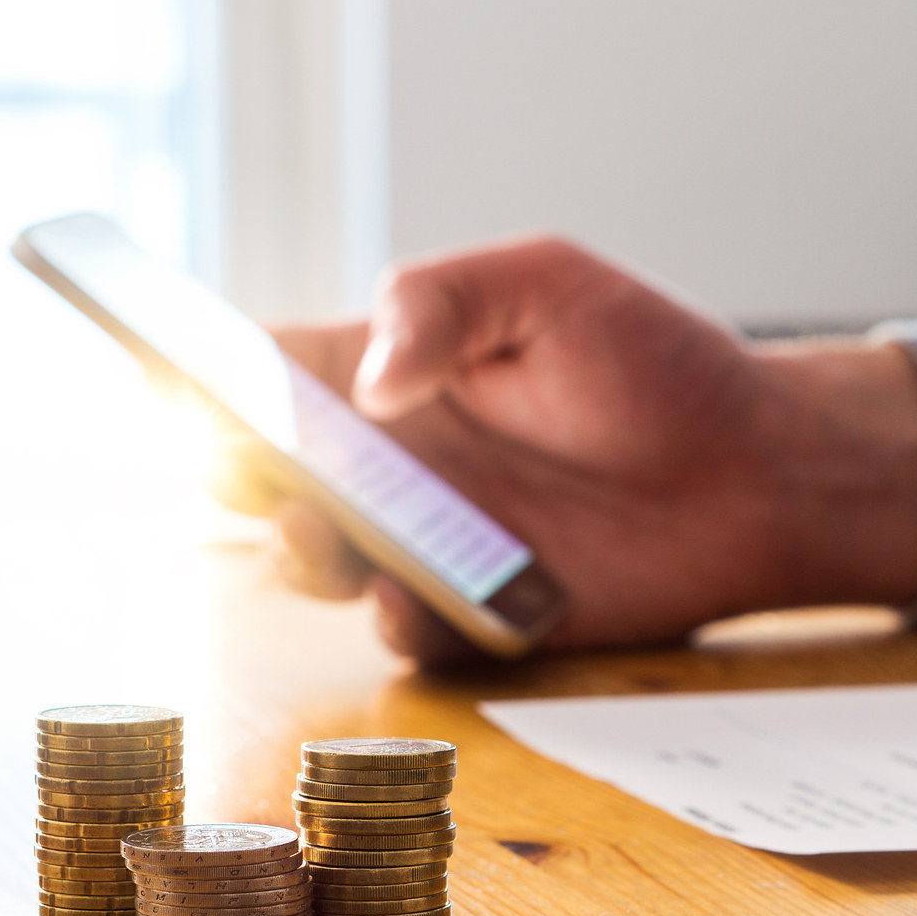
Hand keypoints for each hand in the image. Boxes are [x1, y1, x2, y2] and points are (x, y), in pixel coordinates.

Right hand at [261, 236, 916, 659]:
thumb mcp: (549, 285)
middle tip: (252, 463)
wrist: (758, 473)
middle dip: (241, 471)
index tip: (158, 370)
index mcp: (392, 369)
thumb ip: (445, 303)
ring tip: (328, 532)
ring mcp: (430, 542)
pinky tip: (409, 600)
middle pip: (272, 473)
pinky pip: (407, 630)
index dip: (201, 370)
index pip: (269, 368)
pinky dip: (395, 619)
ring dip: (307, 550)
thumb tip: (368, 380)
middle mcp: (396, 461)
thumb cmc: (657, 364)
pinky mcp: (477, 614)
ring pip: (324, 559)